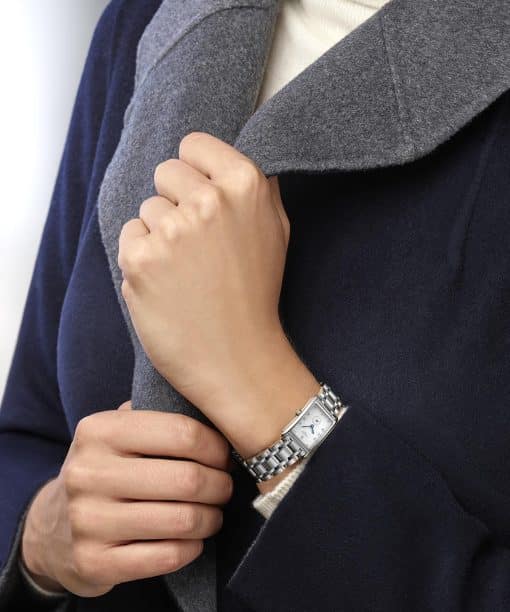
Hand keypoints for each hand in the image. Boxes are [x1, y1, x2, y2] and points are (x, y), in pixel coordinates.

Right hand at [20, 401, 232, 597]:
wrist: (54, 526)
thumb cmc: (107, 469)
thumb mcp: (118, 431)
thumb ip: (158, 415)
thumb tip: (217, 417)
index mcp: (100, 430)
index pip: (182, 432)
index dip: (217, 447)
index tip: (224, 456)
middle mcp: (89, 472)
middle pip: (187, 479)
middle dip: (220, 485)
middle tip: (224, 487)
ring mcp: (88, 520)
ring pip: (182, 520)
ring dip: (211, 518)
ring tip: (213, 513)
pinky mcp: (94, 562)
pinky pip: (166, 557)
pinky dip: (192, 548)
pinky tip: (193, 540)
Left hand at [118, 131, 290, 414]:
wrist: (238, 357)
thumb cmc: (256, 296)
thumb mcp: (276, 231)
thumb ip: (256, 187)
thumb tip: (228, 158)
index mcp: (245, 186)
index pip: (193, 144)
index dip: (195, 170)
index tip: (202, 196)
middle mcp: (208, 201)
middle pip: (165, 172)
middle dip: (176, 200)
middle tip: (196, 242)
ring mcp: (172, 230)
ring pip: (147, 208)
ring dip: (159, 233)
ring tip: (184, 269)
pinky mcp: (140, 260)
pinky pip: (130, 236)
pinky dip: (141, 258)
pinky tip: (166, 283)